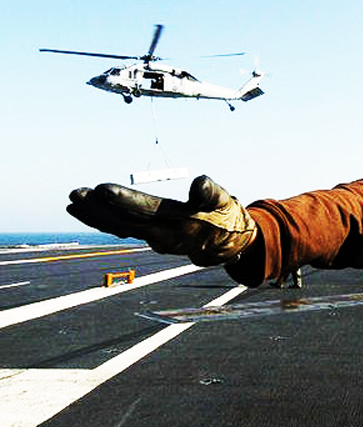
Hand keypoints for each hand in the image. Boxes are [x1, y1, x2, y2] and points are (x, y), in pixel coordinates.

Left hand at [67, 175, 256, 265]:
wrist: (225, 243)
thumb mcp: (224, 201)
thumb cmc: (223, 215)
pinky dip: (102, 221)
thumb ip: (211, 192)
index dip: (126, 200)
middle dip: (99, 209)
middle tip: (76, 194)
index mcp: (180, 221)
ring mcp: (154, 238)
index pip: (148, 210)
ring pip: (120, 227)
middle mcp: (164, 234)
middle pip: (126, 221)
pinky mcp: (149, 237)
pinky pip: (122, 230)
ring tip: (72, 201)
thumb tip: (199, 183)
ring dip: (94, 216)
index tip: (103, 190)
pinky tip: (85, 210)